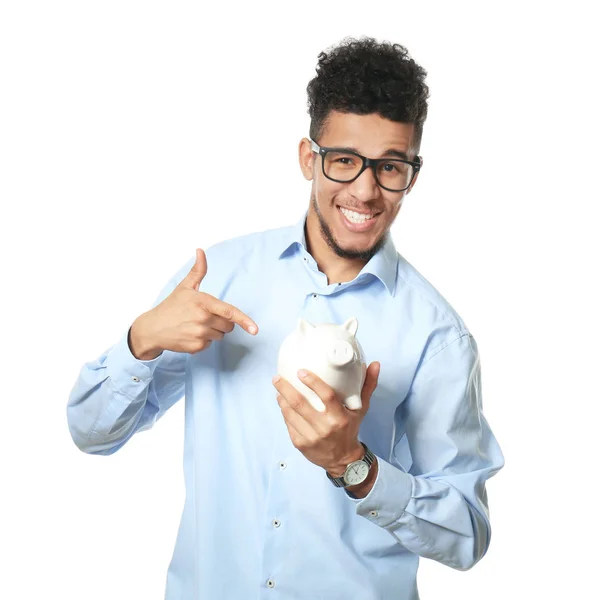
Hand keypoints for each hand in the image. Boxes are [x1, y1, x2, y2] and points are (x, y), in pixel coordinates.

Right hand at [129, 248, 258, 358]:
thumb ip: (198, 270)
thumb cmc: (171, 306)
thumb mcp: (185, 286)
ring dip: (214, 331)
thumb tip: (200, 251)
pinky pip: (211, 344)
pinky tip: (192, 334)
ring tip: (196, 325)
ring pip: (221, 335)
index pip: (229, 312)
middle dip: (222, 322)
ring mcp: (200, 334)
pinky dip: (205, 340)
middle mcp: (202, 319)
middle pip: (229, 325)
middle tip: (205, 316)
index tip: (255, 329)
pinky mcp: (197, 347)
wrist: (153, 328)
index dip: (244, 321)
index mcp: (203, 302)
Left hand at [272, 362, 380, 475]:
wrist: (343, 460)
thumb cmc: (351, 429)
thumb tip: (374, 364)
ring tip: (278, 388)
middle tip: (277, 377)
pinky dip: (284, 412)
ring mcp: (311, 437)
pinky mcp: (300, 444)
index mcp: (340, 417)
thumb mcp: (361, 409)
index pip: (326, 396)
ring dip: (282, 399)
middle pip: (300, 404)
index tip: (300, 371)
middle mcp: (325, 427)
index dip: (312, 382)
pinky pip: (288, 424)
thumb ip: (367, 386)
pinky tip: (282, 403)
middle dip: (285, 388)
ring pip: (291, 413)